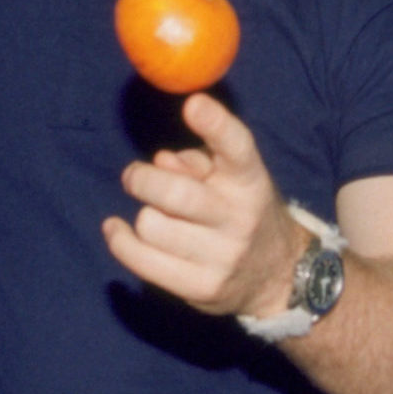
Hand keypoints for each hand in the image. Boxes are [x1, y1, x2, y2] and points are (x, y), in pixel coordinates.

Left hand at [102, 92, 299, 319]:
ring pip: (152, 226)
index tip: (194, 104)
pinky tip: (115, 229)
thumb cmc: (240, 210)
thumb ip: (198, 162)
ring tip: (156, 216)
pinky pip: (142, 261)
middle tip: (133, 176)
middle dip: (142, 180)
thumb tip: (161, 162)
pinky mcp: (201, 289)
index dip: (215, 124)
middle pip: (176, 194)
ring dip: (144, 215)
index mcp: (250, 181)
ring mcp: (222, 257)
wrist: (277, 275)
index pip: (237, 147)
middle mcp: (240, 218)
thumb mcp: (232, 178)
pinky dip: (120, 241)